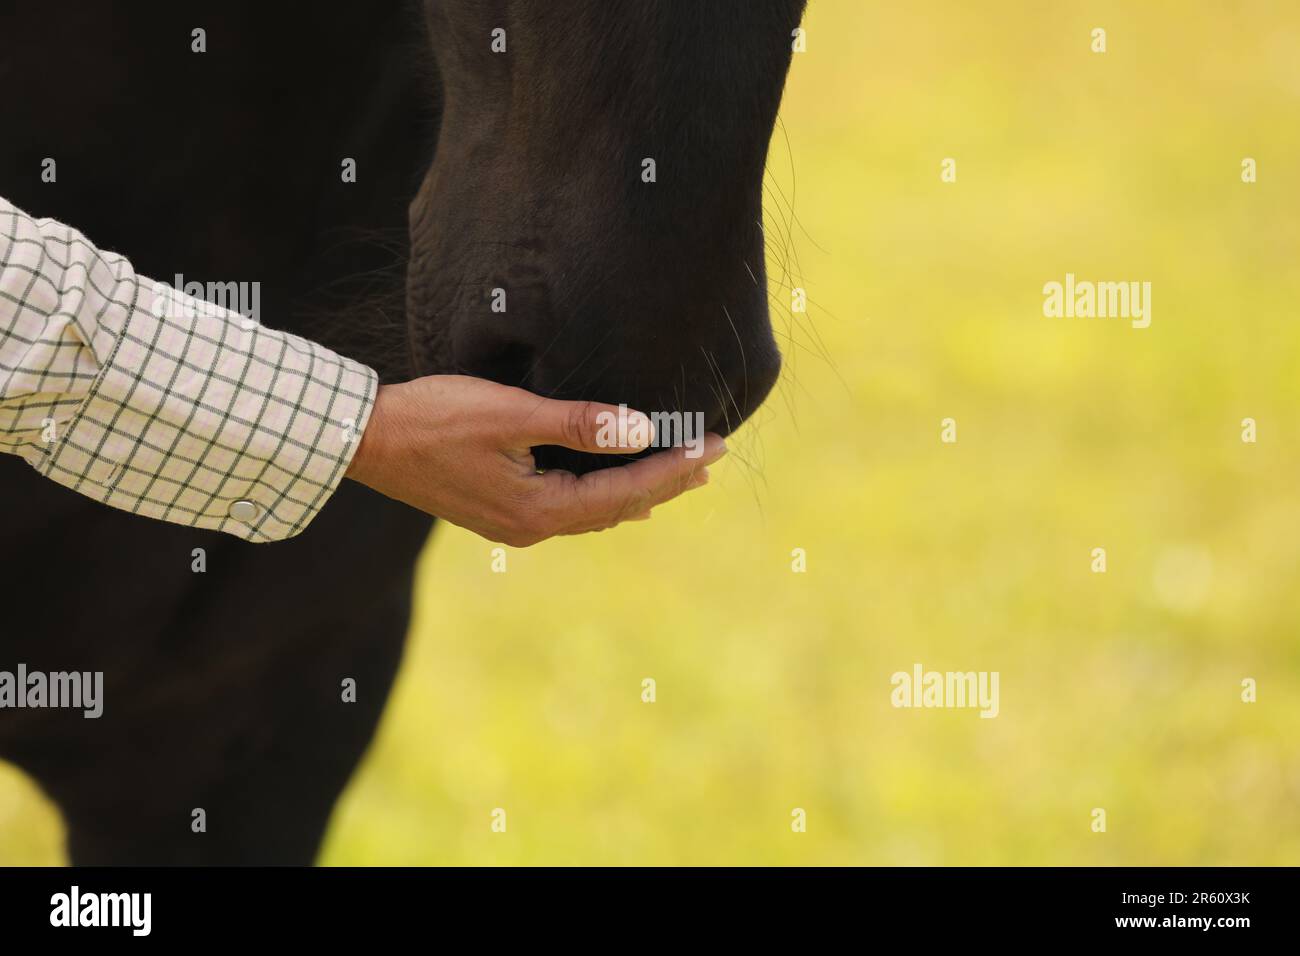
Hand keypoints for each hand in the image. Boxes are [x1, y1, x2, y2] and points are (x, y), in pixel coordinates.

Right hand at [345, 374, 725, 546]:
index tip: (715, 444)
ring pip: (595, 510)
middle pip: (617, 507)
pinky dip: (604, 496)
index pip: (626, 489)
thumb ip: (578, 423)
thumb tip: (641, 429)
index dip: (674, 466)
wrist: (365, 441)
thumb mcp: (510, 415)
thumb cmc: (433, 419)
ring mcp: (514, 524)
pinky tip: (617, 493)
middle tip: (712, 457)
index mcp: (539, 509)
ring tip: (680, 475)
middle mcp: (531, 527)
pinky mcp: (499, 510)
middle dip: (667, 481)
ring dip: (639, 490)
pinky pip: (570, 509)